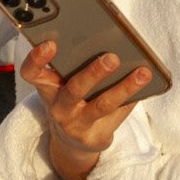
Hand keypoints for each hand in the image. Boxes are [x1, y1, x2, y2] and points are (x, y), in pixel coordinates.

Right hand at [20, 37, 155, 179]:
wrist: (74, 141)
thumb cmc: (73, 100)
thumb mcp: (65, 84)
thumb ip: (76, 65)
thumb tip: (111, 38)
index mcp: (47, 88)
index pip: (31, 73)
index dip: (37, 59)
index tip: (51, 43)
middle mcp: (58, 108)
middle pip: (74, 90)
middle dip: (94, 73)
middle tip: (112, 57)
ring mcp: (76, 125)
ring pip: (102, 105)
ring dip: (124, 88)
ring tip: (142, 73)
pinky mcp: (95, 138)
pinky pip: (118, 116)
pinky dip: (133, 99)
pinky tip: (147, 86)